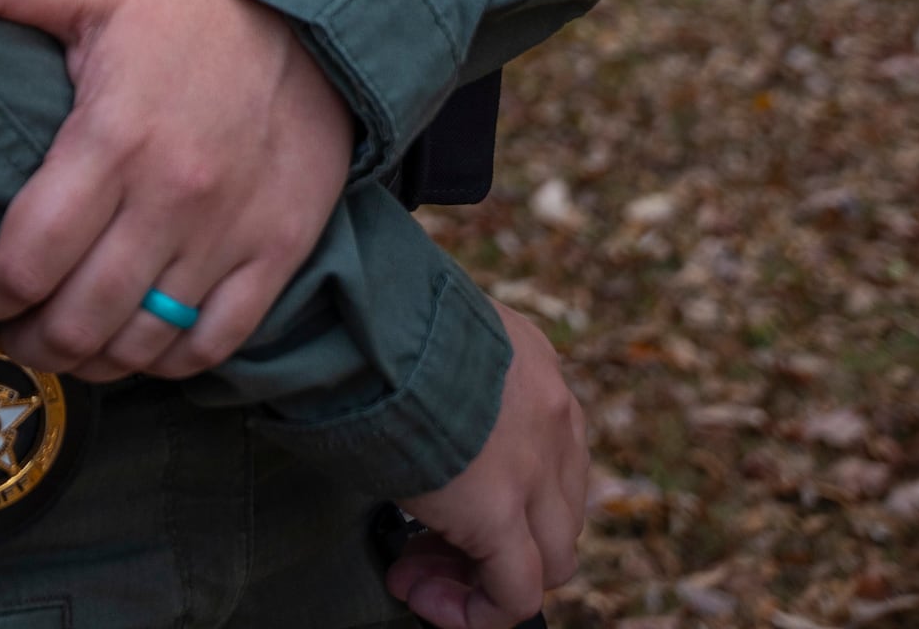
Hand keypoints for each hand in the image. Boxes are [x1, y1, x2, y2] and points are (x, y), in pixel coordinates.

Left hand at [0, 0, 354, 381]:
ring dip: (87, 359)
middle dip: (25, 337)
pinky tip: (132, 344)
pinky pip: (209, 346)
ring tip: (59, 338)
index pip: (27, 257)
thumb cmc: (193, 13)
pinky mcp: (274, 256)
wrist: (316, 24)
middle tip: (7, 321)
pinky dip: (162, 363)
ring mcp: (226, 237)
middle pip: (76, 320)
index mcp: (113, 138)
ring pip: (138, 345)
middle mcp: (170, 200)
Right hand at [386, 305, 585, 628]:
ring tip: (418, 576)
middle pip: (556, 509)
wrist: (362, 321)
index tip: (441, 498)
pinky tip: (428, 600)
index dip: (501, 491)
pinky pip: (516, 593)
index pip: (548, 450)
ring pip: (549, 557)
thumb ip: (437, 377)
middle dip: (496, 540)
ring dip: (486, 576)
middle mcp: (551, 415)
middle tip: (425, 545)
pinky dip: (479, 611)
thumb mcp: (423, 335)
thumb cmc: (366, 319)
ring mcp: (535, 468)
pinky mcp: (502, 514)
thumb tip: (404, 414)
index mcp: (532, 365)